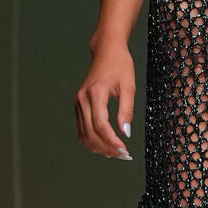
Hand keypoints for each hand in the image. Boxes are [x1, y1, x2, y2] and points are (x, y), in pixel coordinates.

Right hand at [75, 42, 135, 160]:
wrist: (106, 51)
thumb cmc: (120, 65)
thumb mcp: (129, 86)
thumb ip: (127, 110)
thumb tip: (125, 133)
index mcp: (95, 94)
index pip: (101, 125)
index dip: (112, 141)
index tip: (125, 150)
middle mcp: (82, 100)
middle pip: (91, 132)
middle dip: (106, 147)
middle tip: (123, 155)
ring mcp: (79, 103)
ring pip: (84, 133)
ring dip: (98, 146)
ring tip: (115, 153)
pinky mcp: (79, 105)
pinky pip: (82, 128)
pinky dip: (91, 139)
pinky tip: (104, 145)